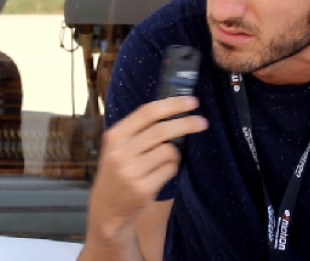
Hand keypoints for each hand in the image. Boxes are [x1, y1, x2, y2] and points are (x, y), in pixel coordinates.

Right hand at [87, 96, 207, 240]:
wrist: (106, 207)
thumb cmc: (117, 172)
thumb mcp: (117, 147)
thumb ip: (136, 131)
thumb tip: (172, 111)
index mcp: (114, 136)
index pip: (146, 112)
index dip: (172, 105)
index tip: (191, 102)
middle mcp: (121, 152)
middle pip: (162, 130)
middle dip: (186, 124)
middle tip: (202, 122)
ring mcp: (131, 171)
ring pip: (169, 151)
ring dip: (175, 153)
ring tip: (165, 160)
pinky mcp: (143, 188)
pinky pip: (170, 169)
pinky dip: (172, 168)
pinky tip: (161, 173)